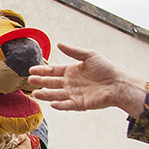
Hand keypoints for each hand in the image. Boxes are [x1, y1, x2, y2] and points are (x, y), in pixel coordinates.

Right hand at [29, 43, 146, 116]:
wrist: (118, 84)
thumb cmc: (106, 69)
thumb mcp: (89, 55)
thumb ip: (73, 51)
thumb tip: (59, 43)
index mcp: (71, 71)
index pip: (53, 71)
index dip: (43, 70)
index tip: (31, 69)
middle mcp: (70, 83)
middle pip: (52, 83)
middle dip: (41, 81)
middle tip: (30, 80)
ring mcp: (74, 94)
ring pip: (56, 95)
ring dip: (46, 95)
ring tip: (35, 93)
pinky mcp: (80, 104)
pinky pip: (67, 105)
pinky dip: (60, 105)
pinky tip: (52, 104)